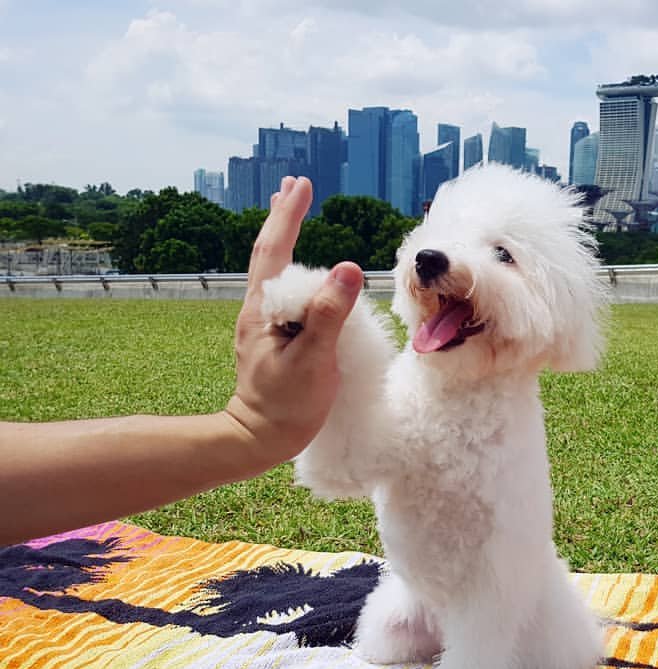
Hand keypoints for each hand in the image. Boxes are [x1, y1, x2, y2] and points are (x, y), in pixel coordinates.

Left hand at [224, 176, 362, 469]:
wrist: (257, 441)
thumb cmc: (286, 405)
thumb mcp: (314, 359)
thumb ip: (329, 314)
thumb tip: (347, 268)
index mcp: (263, 309)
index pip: (274, 250)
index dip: (288, 216)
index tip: (302, 185)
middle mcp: (258, 311)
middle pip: (269, 253)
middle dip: (282, 218)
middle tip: (293, 186)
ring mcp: (264, 326)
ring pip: (276, 273)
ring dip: (286, 240)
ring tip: (292, 215)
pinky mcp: (273, 340)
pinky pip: (285, 294)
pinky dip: (294, 271)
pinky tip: (304, 277)